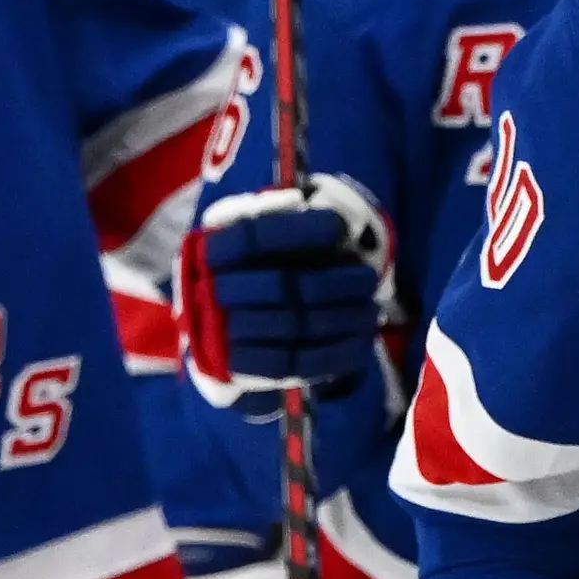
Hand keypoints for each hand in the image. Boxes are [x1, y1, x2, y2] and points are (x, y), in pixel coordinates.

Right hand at [179, 174, 392, 411]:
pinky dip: (332, 354)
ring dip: (340, 319)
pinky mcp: (239, 372)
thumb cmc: (246, 266)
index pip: (253, 236)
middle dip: (332, 283)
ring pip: (291, 326)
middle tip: (369, 280)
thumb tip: (306, 206)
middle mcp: (205, 292)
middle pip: (279, 286)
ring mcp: (219, 336)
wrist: (213, 323)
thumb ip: (273, 214)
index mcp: (207, 250)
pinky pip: (291, 365)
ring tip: (373, 311)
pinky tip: (361, 343)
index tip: (337, 226)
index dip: (297, 230)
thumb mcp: (247, 230)